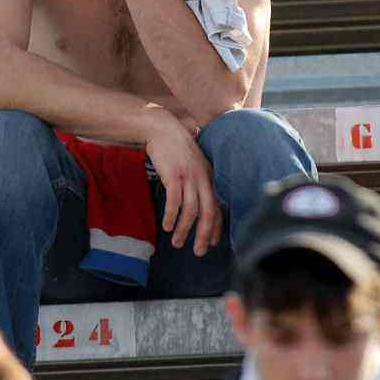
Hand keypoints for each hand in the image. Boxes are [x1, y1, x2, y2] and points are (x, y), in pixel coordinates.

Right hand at [145, 113, 222, 256]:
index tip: (212, 243)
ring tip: (177, 243)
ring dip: (185, 229)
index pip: (217, 207)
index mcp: (209, 177)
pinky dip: (172, 216)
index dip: (216, 227)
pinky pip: (175, 201)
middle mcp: (202, 178)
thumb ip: (198, 179)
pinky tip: (167, 226)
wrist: (162, 127)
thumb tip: (197, 200)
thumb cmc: (175, 147)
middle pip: (208, 212)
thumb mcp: (194, 162)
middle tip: (198, 252)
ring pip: (191, 210)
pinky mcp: (173, 175)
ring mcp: (188, 177)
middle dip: (204, 235)